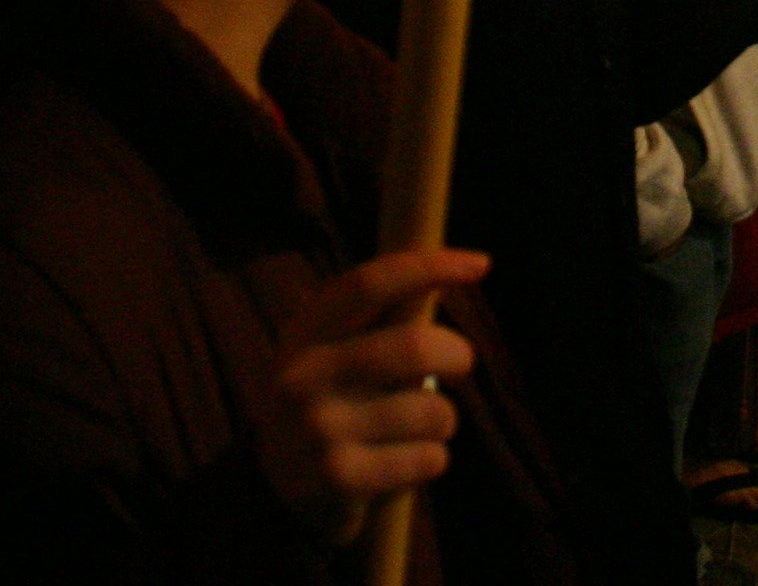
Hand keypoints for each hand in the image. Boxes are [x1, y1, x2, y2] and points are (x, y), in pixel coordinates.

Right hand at [266, 248, 486, 542]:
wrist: (276, 492)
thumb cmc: (330, 405)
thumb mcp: (332, 354)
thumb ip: (382, 318)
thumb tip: (457, 270)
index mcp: (306, 334)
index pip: (371, 284)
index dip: (429, 266)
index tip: (481, 264)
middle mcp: (304, 376)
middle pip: (415, 347)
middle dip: (458, 354)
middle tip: (462, 363)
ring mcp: (319, 429)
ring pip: (432, 410)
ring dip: (444, 419)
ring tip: (420, 428)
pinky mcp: (340, 477)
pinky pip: (429, 458)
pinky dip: (433, 458)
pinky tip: (406, 463)